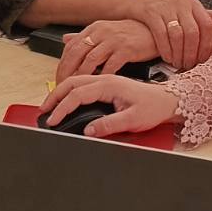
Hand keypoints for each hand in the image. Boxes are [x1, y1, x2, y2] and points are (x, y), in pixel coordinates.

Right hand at [40, 73, 178, 137]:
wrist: (167, 100)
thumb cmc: (153, 107)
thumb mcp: (133, 120)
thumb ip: (110, 125)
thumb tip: (88, 131)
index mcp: (110, 84)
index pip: (78, 94)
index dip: (62, 107)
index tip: (53, 120)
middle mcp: (105, 79)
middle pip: (72, 82)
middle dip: (54, 96)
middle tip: (43, 111)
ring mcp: (106, 80)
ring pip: (75, 81)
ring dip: (60, 92)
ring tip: (50, 106)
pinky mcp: (107, 85)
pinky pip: (83, 83)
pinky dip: (69, 91)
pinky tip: (65, 99)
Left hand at [56, 19, 157, 80]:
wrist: (157, 30)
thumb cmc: (132, 34)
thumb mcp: (106, 31)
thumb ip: (85, 37)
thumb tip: (65, 40)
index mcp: (94, 29)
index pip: (70, 48)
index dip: (61, 66)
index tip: (58, 80)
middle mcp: (101, 32)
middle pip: (76, 54)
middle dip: (66, 73)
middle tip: (61, 90)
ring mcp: (113, 40)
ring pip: (90, 60)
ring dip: (80, 77)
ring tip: (76, 91)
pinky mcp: (126, 49)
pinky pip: (110, 66)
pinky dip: (102, 77)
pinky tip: (98, 88)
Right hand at [127, 0, 211, 70]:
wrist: (132, 2)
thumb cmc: (161, 10)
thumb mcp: (183, 9)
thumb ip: (202, 15)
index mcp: (192, 2)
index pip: (207, 25)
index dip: (206, 45)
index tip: (202, 59)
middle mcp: (181, 2)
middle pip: (193, 32)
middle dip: (192, 53)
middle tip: (189, 65)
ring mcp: (165, 6)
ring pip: (178, 35)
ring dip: (179, 53)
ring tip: (178, 64)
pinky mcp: (150, 12)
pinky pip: (161, 34)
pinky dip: (165, 49)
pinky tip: (167, 58)